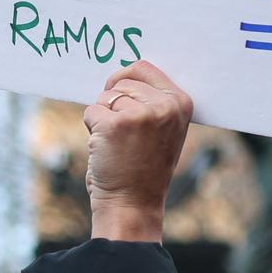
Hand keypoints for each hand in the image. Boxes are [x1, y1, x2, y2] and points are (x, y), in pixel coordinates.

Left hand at [82, 61, 192, 242]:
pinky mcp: (115, 124)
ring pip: (104, 97)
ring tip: (118, 144)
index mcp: (181, 102)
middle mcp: (165, 106)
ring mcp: (141, 114)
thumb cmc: (143, 168)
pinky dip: (92, 129)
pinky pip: (91, 112)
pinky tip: (107, 149)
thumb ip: (152, 101)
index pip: (143, 68)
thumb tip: (124, 72)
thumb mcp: (163, 129)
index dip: (123, 79)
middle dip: (113, 105)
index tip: (120, 98)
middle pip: (121, 82)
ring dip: (103, 118)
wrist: (133, 204)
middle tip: (124, 136)